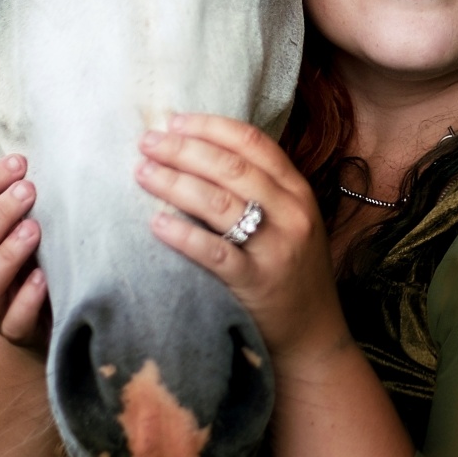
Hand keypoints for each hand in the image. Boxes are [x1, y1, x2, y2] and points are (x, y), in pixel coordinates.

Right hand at [0, 154, 50, 351]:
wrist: (44, 318)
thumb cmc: (31, 256)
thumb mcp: (21, 224)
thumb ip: (19, 197)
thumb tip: (35, 152)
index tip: (19, 162)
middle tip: (29, 190)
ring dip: (6, 255)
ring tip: (34, 230)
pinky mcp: (14, 332)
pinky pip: (13, 320)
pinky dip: (26, 299)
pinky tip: (43, 278)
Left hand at [136, 114, 347, 366]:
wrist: (313, 335)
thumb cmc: (292, 271)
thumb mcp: (291, 220)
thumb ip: (261, 189)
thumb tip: (200, 153)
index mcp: (298, 191)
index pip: (253, 142)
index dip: (210, 127)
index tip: (174, 121)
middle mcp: (291, 214)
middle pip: (231, 167)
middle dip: (184, 150)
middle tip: (147, 142)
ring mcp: (276, 249)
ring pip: (219, 203)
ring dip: (175, 183)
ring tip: (143, 173)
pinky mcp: (257, 283)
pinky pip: (215, 252)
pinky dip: (183, 235)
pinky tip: (156, 223)